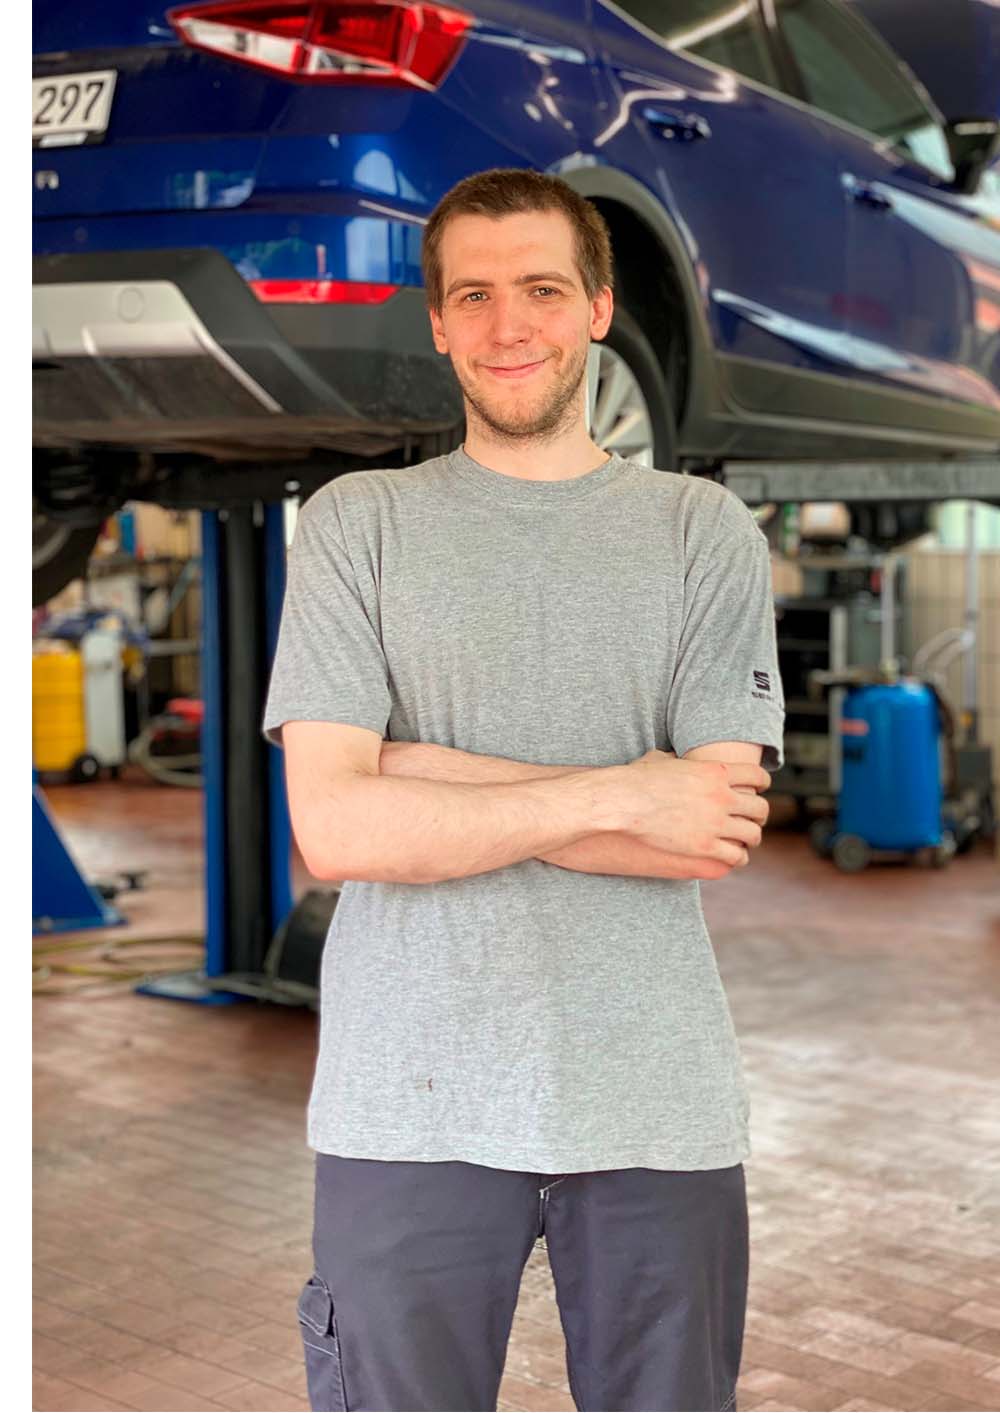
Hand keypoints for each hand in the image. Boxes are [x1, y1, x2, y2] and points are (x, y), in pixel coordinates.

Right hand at [616, 751, 769, 867]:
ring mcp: (715, 823)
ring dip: (751, 837)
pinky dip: (738, 856)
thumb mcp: (661, 761)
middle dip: (759, 814)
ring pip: (752, 834)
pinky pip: (735, 855)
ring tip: (747, 840)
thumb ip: (676, 760)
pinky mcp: (705, 847)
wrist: (624, 803)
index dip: (761, 783)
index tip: (759, 789)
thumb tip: (672, 758)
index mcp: (715, 772)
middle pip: (759, 808)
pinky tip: (734, 856)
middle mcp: (721, 797)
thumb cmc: (635, 780)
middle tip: (754, 818)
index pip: (756, 776)